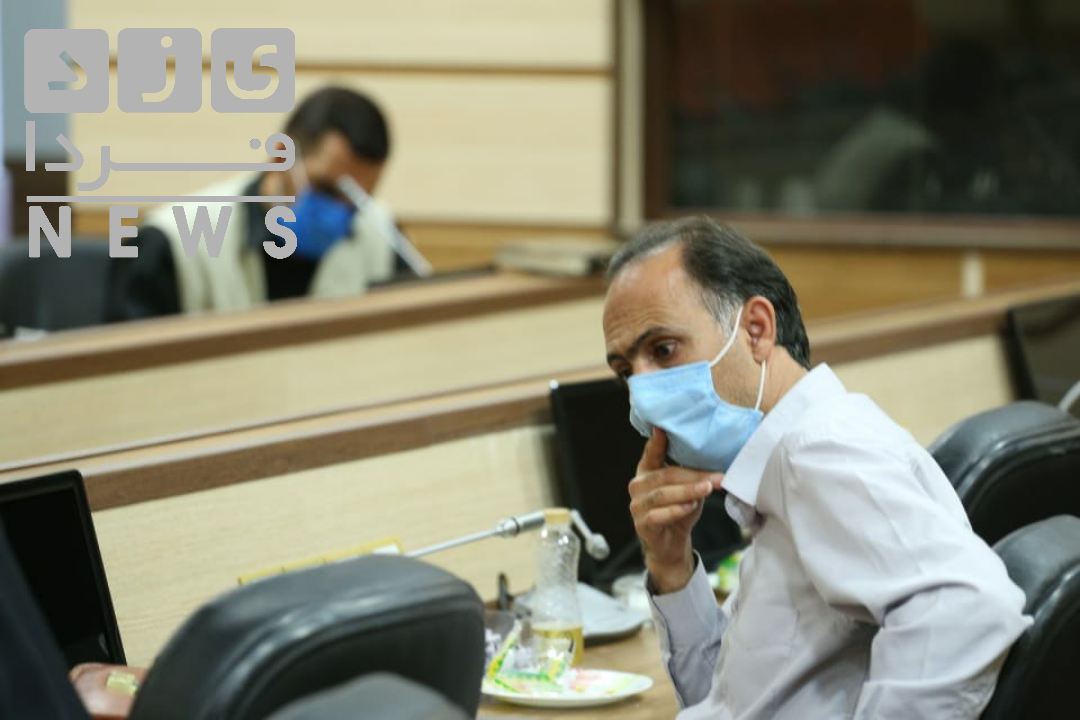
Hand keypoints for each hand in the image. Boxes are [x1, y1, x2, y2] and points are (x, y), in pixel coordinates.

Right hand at [629, 429, 721, 593]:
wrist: (670, 545)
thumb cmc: (679, 511)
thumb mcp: (687, 489)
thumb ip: (693, 475)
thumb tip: (716, 463)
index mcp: (647, 471)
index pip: (651, 453)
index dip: (656, 441)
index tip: (662, 427)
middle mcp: (638, 485)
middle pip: (665, 475)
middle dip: (692, 476)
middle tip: (715, 477)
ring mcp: (637, 505)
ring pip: (663, 494)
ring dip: (687, 491)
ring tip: (706, 489)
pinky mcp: (642, 524)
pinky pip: (658, 515)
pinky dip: (676, 510)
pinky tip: (689, 507)